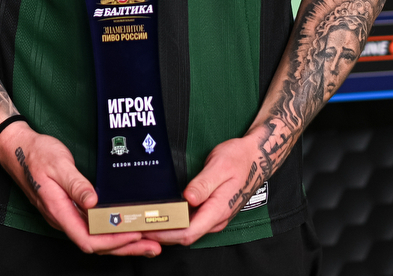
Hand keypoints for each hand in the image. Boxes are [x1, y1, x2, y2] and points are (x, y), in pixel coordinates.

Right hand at [0, 122, 162, 256]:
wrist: (17, 148)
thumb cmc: (36, 154)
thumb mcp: (58, 164)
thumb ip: (76, 184)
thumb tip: (93, 202)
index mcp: (58, 210)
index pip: (87, 239)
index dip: (112, 242)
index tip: (134, 235)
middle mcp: (63, 218)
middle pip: (96, 245)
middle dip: (125, 248)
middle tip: (152, 247)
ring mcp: (67, 215)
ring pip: (96, 237)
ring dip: (122, 241)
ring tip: (147, 241)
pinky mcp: (71, 209)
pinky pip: (93, 227)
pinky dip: (112, 230)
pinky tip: (126, 226)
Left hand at [149, 133, 267, 245]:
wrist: (255, 157)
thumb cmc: (238, 159)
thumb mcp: (220, 166)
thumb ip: (204, 184)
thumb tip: (188, 199)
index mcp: (218, 209)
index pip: (189, 232)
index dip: (166, 234)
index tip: (146, 228)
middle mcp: (216, 218)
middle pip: (184, 236)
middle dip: (160, 234)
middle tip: (137, 225)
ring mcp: (213, 216)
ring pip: (186, 231)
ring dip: (165, 229)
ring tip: (143, 220)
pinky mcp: (210, 211)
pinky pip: (190, 223)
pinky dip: (174, 222)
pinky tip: (160, 213)